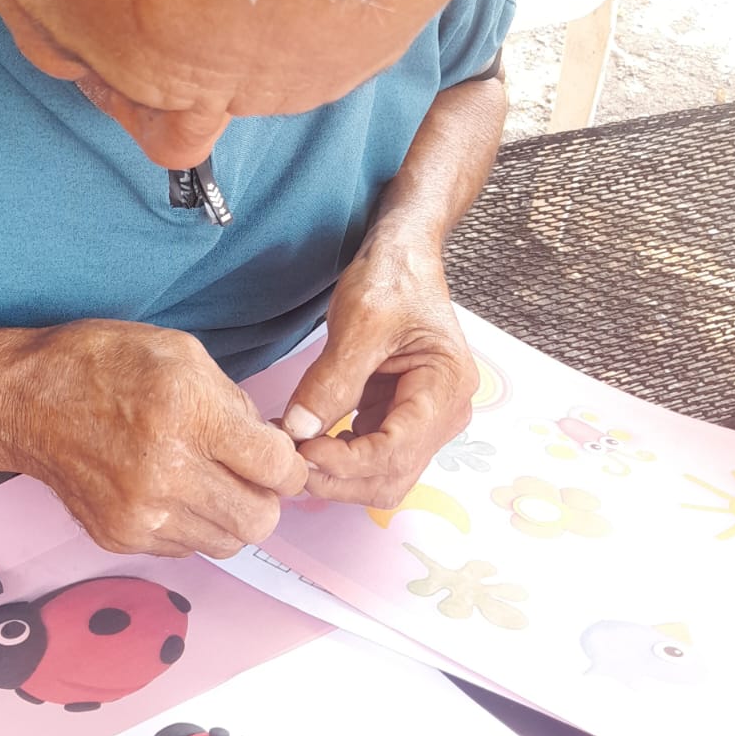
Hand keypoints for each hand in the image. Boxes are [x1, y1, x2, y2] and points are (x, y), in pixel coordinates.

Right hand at [0, 319, 307, 558]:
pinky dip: (192, 525)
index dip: (290, 464)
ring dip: (230, 515)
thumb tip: (271, 444)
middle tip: (249, 474)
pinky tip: (172, 491)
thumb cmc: (101, 366)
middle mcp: (165, 473)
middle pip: (260, 520)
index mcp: (186, 416)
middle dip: (267, 497)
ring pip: (227, 543)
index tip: (278, 456)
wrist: (24, 402)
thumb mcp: (180, 353)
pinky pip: (186, 549)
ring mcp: (140, 513)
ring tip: (207, 481)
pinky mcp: (120, 537)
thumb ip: (234, 401)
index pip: (278, 469)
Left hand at [281, 240, 476, 509]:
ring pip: (380, 476)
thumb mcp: (361, 320)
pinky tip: (306, 439)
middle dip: (339, 477)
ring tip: (292, 449)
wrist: (403, 258)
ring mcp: (424, 421)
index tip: (301, 452)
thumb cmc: (392, 279)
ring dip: (336, 473)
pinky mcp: (400, 419)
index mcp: (446, 388)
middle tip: (288, 460)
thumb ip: (333, 379)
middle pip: (391, 476)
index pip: (397, 451)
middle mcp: (445, 414)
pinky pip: (370, 456)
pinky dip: (337, 458)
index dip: (347, 462)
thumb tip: (299, 431)